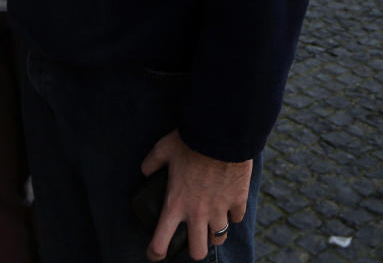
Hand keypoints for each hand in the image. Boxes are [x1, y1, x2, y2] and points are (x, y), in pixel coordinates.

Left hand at [141, 131, 251, 261]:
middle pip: (198, 252)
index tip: (155, 254)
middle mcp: (198, 213)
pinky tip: (228, 205)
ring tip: (211, 223)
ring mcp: (220, 209)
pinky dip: (232, 214)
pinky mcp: (237, 201)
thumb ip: (151, 163)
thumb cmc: (189, 141)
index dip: (155, 252)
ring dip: (215, 233)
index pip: (161, 241)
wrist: (220, 133)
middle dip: (194, 249)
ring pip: (220, 239)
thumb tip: (145, 172)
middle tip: (192, 238)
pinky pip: (236, 218)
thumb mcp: (163, 148)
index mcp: (175, 203)